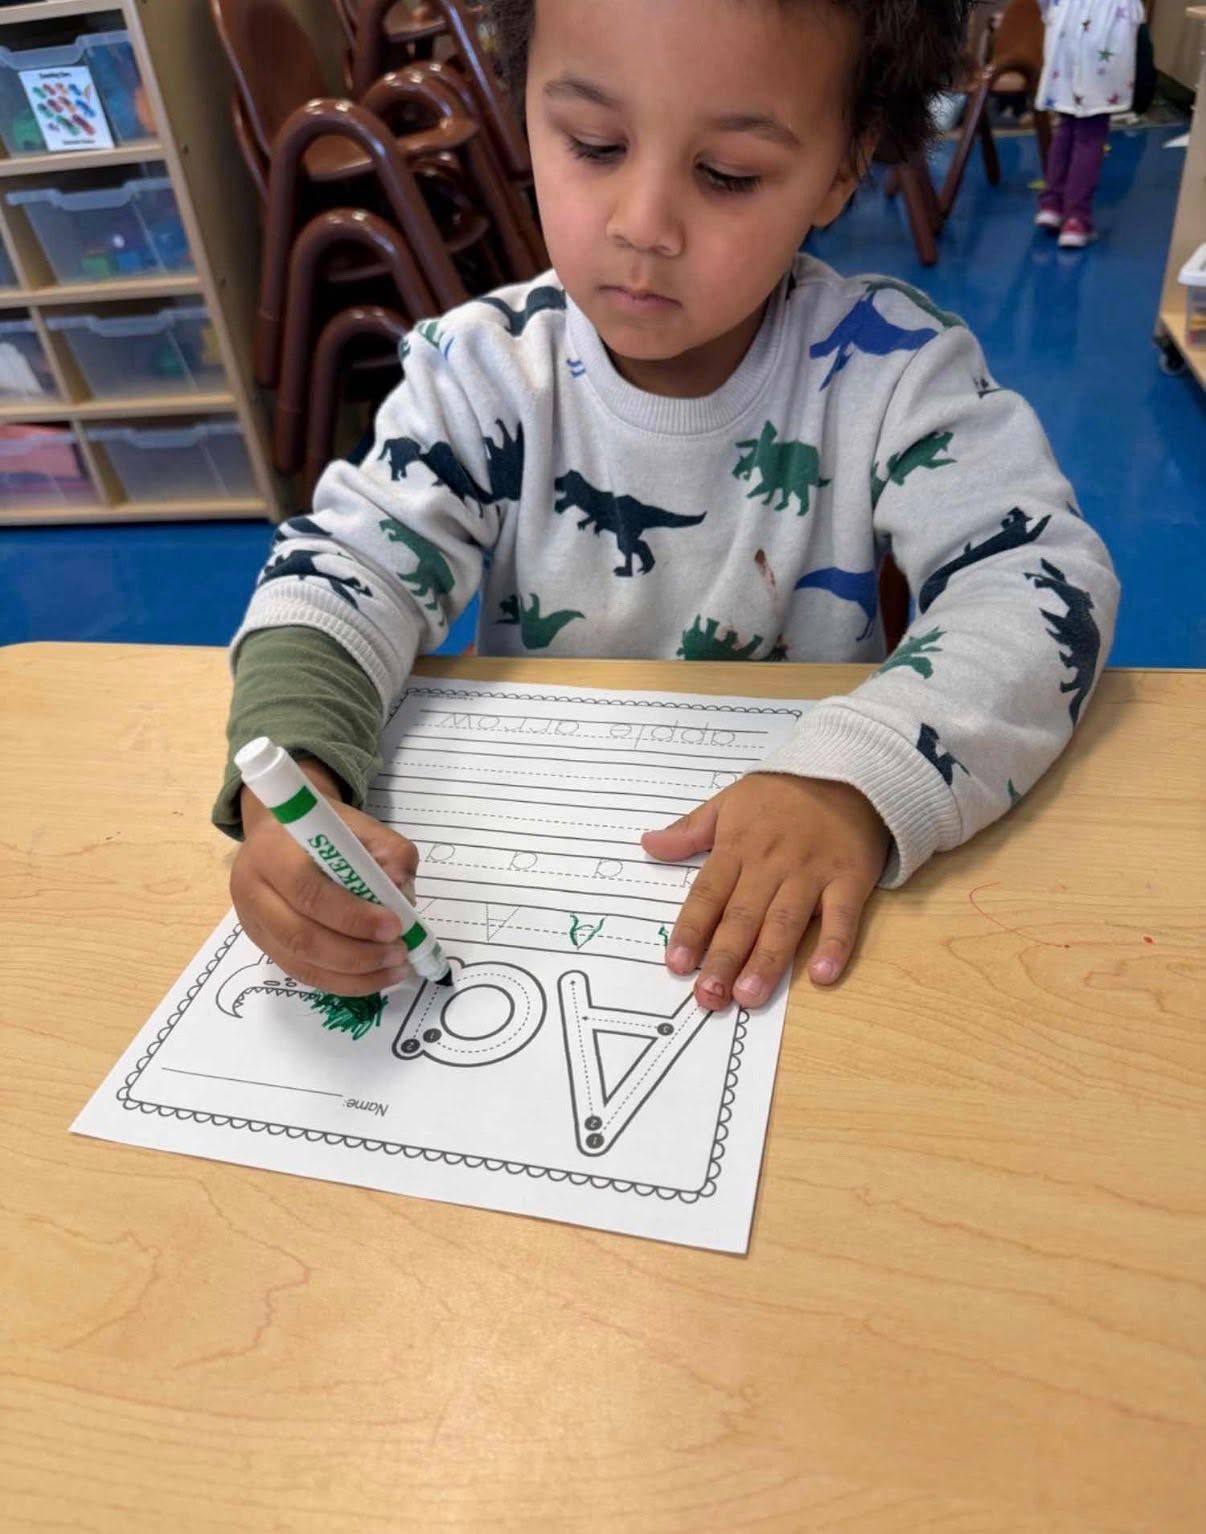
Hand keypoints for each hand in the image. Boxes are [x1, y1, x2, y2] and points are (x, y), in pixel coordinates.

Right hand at [231, 758, 419, 996]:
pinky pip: (301, 974)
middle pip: (301, 936)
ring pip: (300, 963)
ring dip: (353, 975)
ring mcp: (254, 923)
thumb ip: (387, 853)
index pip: (308, 891)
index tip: (394, 925)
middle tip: (398, 953)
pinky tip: (373, 977)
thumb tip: (401, 895)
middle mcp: (252, 889)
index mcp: (272, 850)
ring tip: (394, 969)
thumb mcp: (361, 827)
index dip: (352, 916)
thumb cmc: (323, 829)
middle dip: (356, 954)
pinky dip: (341, 982)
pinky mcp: (262, 946)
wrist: (281, 831)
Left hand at [641, 774, 888, 1009]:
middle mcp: (771, 865)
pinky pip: (842, 916)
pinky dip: (834, 945)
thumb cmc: (783, 793)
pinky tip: (822, 975)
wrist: (848, 771)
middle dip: (723, 958)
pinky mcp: (849, 879)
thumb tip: (648, 845)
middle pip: (742, 917)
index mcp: (738, 847)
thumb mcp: (729, 801)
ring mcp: (811, 874)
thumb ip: (689, 830)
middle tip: (708, 997)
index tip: (676, 964)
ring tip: (748, 996)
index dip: (691, 930)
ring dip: (767, 961)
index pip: (708, 894)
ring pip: (785, 923)